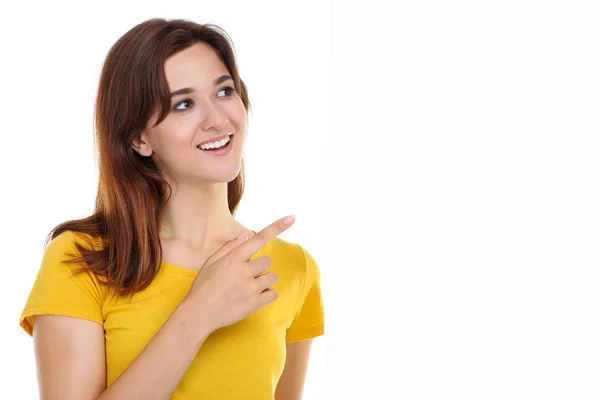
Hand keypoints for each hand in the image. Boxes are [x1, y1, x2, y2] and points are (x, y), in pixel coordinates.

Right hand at [184, 215, 295, 331]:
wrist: (198, 314)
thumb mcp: (211, 262)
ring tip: (248, 288)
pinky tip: (253, 298)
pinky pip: (273, 294)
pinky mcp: (255, 304)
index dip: (277, 227)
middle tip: (246, 276)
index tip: (292, 218)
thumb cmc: (203, 287)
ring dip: (264, 281)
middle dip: (260, 267)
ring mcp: (251, 288)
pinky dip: (267, 295)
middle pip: (268, 261)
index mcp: (234, 258)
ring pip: (272, 277)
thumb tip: (245, 233)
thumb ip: (229, 247)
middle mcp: (244, 270)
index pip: (259, 238)